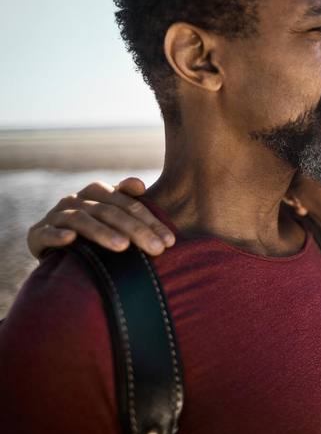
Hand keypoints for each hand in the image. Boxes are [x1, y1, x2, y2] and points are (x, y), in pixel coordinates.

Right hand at [27, 178, 174, 259]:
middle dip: (136, 230)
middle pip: (110, 212)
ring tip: (123, 246)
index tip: (169, 240)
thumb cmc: (93, 227)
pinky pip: (48, 233)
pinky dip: (58, 236)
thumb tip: (140, 185)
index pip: (129, 205)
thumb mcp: (112, 213)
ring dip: (102, 232)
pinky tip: (70, 241)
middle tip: (156, 249)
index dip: (151, 222)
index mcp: (98, 191)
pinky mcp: (38, 233)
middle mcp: (76, 199)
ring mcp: (57, 215)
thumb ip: (128, 200)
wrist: (52, 244)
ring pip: (82, 220)